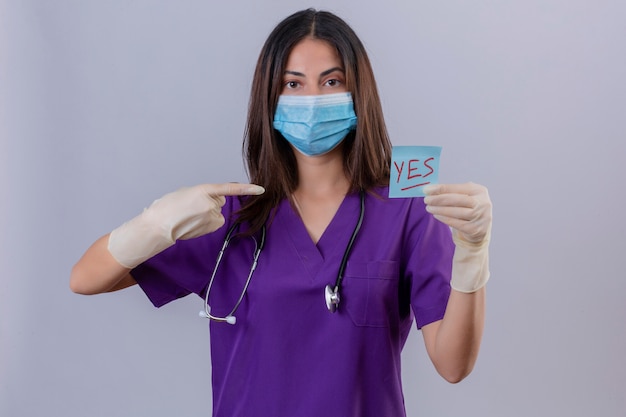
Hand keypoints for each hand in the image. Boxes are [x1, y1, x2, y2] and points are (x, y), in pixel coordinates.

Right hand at [108, 183, 264, 267]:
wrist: (159, 224)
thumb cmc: (168, 207)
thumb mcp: (185, 192)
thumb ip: (201, 193)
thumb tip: (210, 201)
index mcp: (203, 190)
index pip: (230, 188)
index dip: (247, 189)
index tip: (261, 189)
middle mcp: (211, 203)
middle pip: (219, 201)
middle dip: (211, 202)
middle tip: (193, 207)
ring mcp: (212, 216)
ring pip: (216, 212)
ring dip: (207, 213)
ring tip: (190, 216)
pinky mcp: (211, 227)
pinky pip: (215, 221)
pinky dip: (208, 222)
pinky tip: (194, 223)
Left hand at [423, 182, 491, 243]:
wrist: (478, 231)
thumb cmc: (467, 210)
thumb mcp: (464, 198)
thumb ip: (451, 193)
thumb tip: (430, 190)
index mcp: (479, 191)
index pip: (457, 188)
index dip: (441, 188)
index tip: (426, 189)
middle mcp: (483, 203)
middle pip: (457, 199)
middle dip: (439, 199)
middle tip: (426, 199)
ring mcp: (481, 217)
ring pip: (456, 212)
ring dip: (440, 209)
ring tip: (429, 208)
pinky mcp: (475, 229)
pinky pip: (457, 223)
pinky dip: (445, 219)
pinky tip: (436, 215)